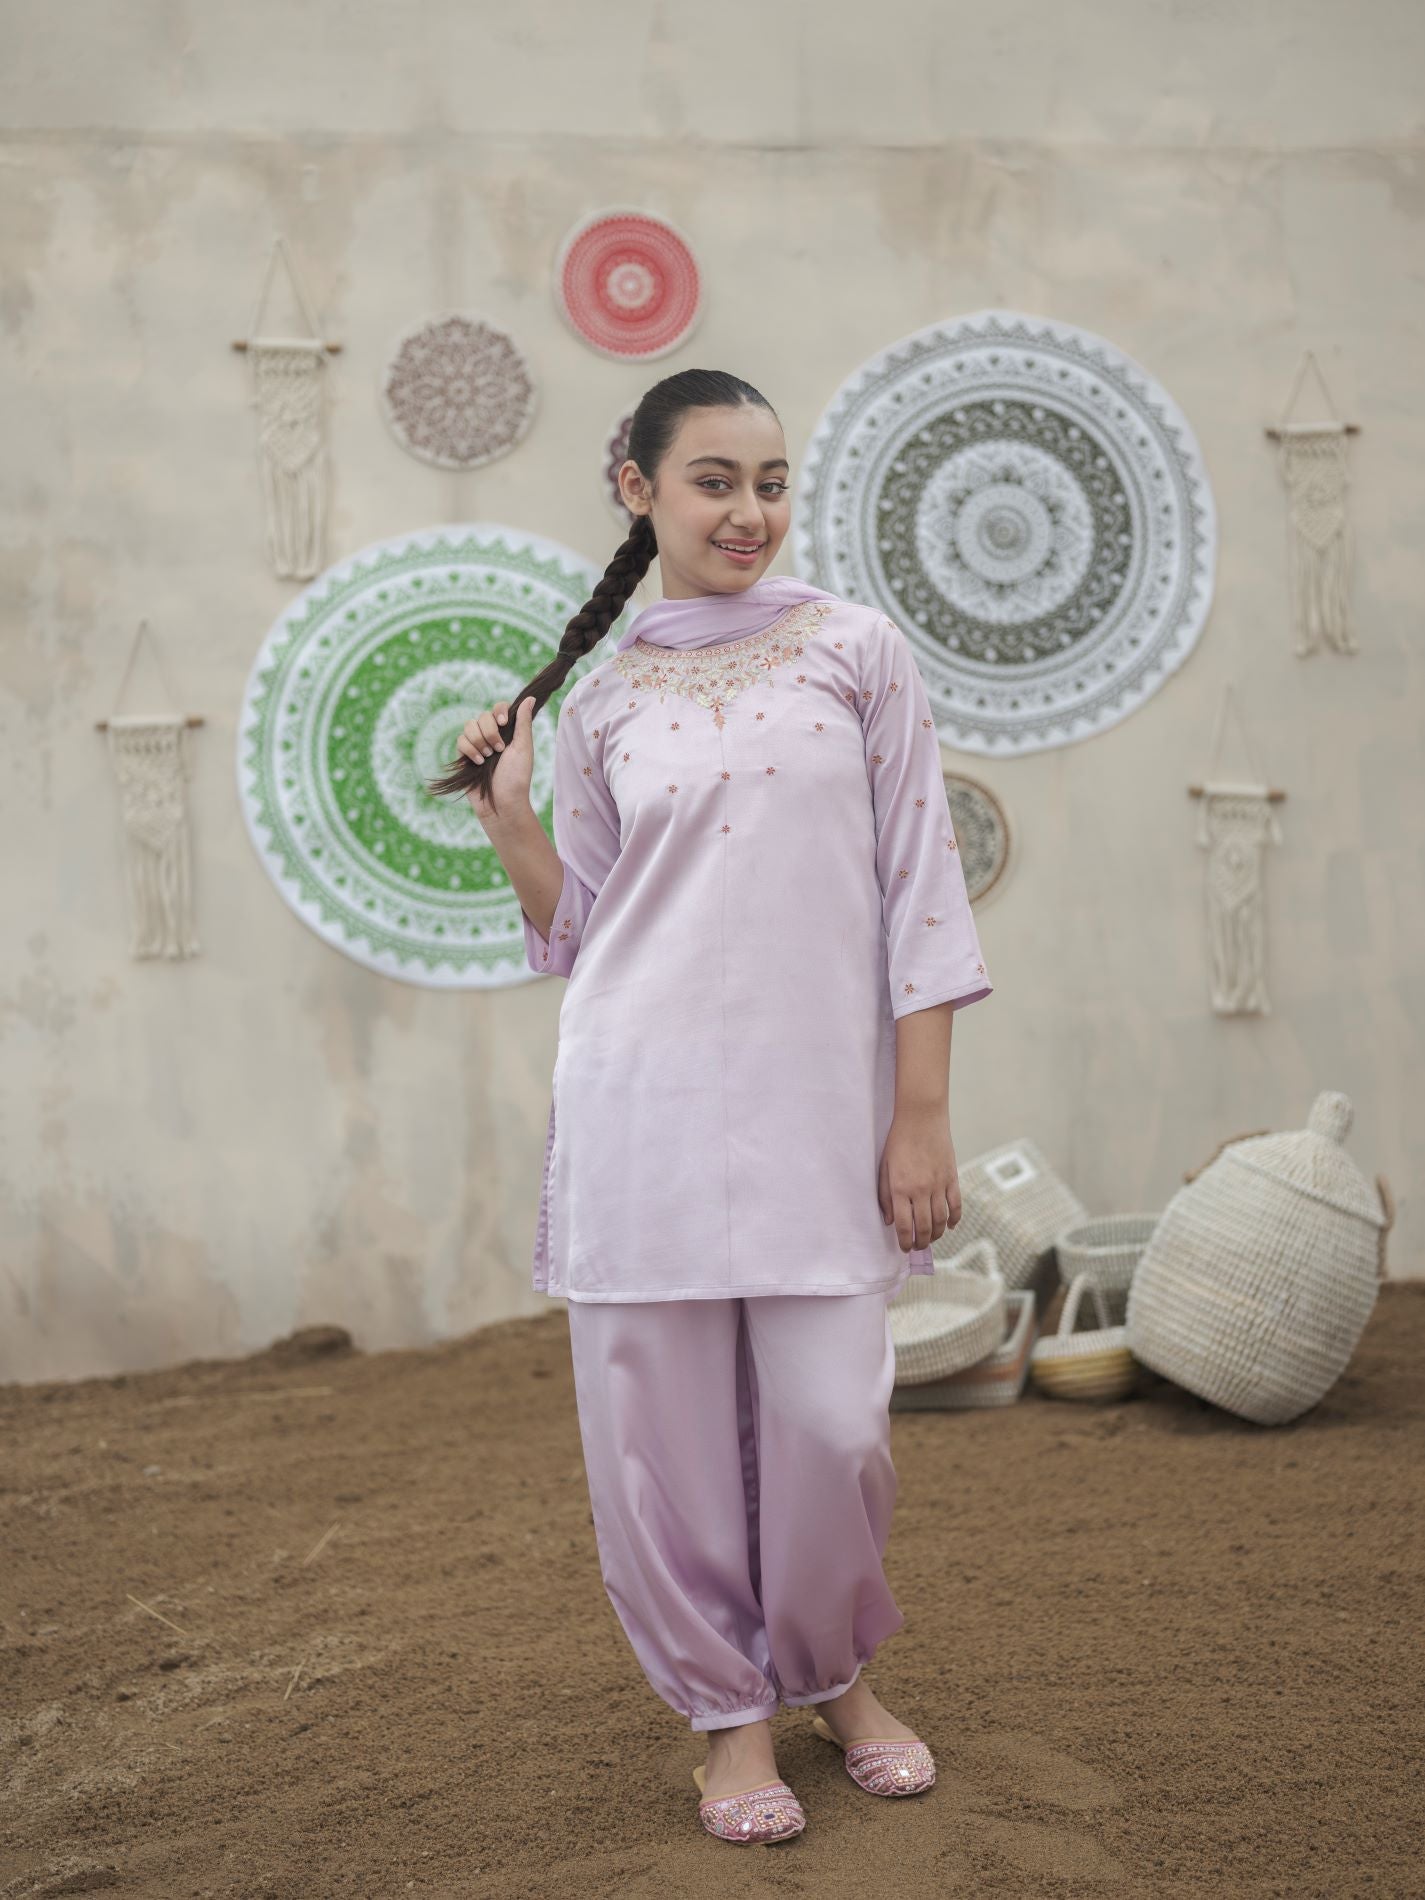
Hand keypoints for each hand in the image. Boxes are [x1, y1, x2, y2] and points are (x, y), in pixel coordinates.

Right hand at [457, 694, 535, 822]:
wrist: (502, 802)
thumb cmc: (517, 777)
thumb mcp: (524, 747)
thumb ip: (523, 722)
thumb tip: (530, 698)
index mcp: (508, 732)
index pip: (498, 708)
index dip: (498, 712)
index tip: (503, 723)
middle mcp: (492, 736)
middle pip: (482, 716)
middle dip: (490, 732)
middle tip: (498, 750)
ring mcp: (477, 745)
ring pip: (469, 726)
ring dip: (479, 741)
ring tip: (487, 758)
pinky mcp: (465, 756)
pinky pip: (460, 740)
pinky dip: (469, 750)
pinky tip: (478, 763)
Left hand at [877, 1107, 960, 1252]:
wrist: (921, 1118)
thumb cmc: (898, 1141)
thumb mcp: (884, 1168)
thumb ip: (885, 1196)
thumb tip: (889, 1221)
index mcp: (901, 1188)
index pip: (904, 1224)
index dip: (904, 1241)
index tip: (904, 1248)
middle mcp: (921, 1190)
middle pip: (925, 1226)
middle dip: (921, 1242)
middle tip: (918, 1247)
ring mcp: (939, 1184)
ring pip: (942, 1220)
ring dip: (937, 1234)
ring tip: (931, 1239)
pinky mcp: (952, 1178)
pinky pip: (956, 1205)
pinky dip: (955, 1219)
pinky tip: (950, 1226)